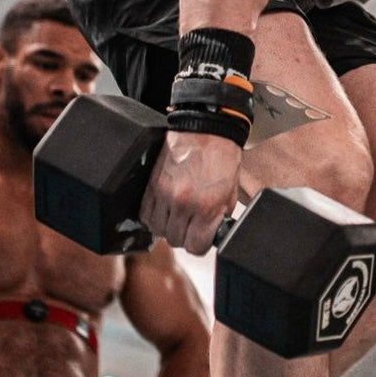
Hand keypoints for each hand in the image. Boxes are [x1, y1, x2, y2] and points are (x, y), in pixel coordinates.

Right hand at [140, 129, 241, 253]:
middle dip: (185, 236)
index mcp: (207, 207)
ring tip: (178, 216)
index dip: (200, 246)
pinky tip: (164, 210)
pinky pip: (145, 214)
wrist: (206, 128)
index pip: (196, 247)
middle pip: (176, 241)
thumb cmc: (222, 156)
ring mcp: (165, 194)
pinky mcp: (152, 185)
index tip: (202, 239)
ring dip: (168, 227)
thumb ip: (220, 216)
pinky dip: (154, 216)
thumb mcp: (230, 192)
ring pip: (158, 230)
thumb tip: (212, 232)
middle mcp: (184, 204)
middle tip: (192, 225)